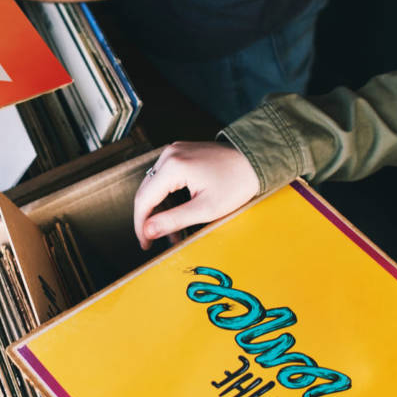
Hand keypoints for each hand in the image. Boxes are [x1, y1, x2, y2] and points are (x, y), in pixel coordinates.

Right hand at [132, 142, 258, 250]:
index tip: (145, 244)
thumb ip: (173, 220)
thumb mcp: (205, 209)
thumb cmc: (237, 183)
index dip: (141, 225)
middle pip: (146, 192)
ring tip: (173, 232)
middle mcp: (169, 154)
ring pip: (154, 186)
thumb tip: (147, 231)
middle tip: (155, 241)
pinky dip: (168, 197)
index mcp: (173, 166)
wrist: (255, 161)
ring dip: (160, 210)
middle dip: (150, 219)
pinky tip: (178, 213)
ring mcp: (174, 152)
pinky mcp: (180, 154)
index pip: (144, 199)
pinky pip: (165, 178)